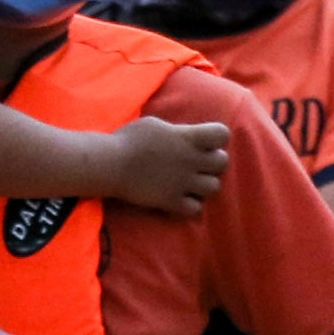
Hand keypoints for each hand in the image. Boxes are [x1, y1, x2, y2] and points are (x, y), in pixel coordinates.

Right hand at [110, 116, 233, 213]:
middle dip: (213, 161)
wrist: (111, 164)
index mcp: (187, 138)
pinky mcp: (172, 201)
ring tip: (191, 182)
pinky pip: (196, 209)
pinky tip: (181, 199)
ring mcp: (183, 182)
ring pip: (214, 187)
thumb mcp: (155, 125)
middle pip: (223, 162)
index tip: (204, 139)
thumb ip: (177, 132)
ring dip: (205, 184)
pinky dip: (191, 206)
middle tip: (198, 162)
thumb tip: (186, 137)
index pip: (222, 134)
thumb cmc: (129, 140)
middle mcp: (191, 160)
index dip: (217, 136)